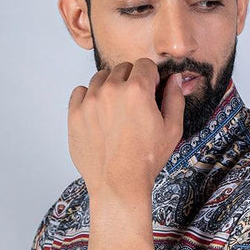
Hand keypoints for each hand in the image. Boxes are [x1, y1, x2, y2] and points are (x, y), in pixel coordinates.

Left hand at [67, 58, 185, 197]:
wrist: (118, 184)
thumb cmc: (146, 160)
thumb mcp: (172, 130)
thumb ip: (175, 99)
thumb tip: (175, 79)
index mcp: (137, 90)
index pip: (144, 64)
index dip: (150, 77)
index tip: (150, 91)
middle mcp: (111, 90)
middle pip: (122, 69)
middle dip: (130, 81)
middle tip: (133, 105)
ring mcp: (90, 101)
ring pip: (100, 78)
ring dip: (109, 87)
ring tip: (116, 111)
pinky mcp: (75, 114)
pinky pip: (80, 92)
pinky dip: (89, 98)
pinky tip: (99, 115)